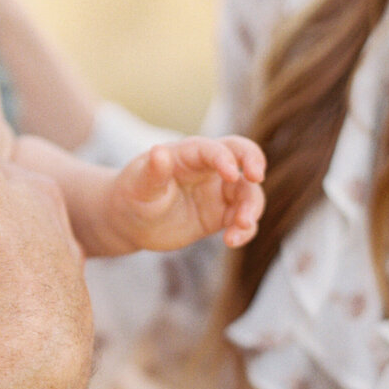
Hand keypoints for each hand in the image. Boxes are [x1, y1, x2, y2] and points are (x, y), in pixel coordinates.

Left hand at [107, 136, 264, 252]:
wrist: (131, 222)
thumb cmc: (132, 194)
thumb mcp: (138, 184)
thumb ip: (152, 171)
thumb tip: (159, 151)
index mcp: (189, 153)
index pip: (214, 148)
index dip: (225, 158)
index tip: (231, 173)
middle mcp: (209, 168)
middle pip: (242, 155)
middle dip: (254, 162)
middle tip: (257, 177)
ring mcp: (218, 191)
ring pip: (248, 192)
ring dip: (251, 207)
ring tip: (241, 226)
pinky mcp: (221, 215)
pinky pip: (243, 220)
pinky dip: (245, 230)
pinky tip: (232, 240)